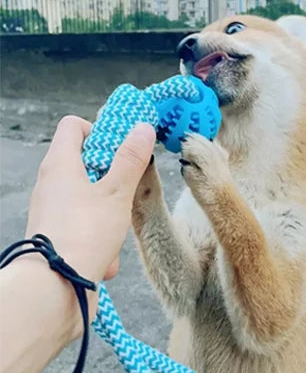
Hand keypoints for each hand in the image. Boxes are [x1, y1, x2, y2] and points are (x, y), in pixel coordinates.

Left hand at [25, 116, 155, 318]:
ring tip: (119, 227)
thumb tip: (143, 128)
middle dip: (112, 174)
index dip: (99, 129)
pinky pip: (84, 227)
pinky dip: (99, 237)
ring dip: (109, 210)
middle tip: (129, 185)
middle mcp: (50, 185)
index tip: (121, 146)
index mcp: (60, 165)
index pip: (74, 126)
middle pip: (84, 162)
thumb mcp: (117, 192)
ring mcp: (52, 212)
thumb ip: (131, 159)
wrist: (54, 292)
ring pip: (88, 197)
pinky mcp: (57, 238)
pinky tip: (108, 256)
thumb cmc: (84, 235)